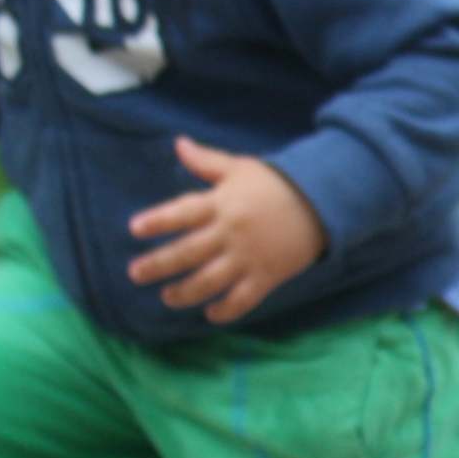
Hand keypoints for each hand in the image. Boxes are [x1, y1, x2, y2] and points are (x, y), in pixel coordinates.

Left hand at [127, 138, 327, 323]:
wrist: (323, 205)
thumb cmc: (276, 185)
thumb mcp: (241, 168)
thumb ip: (206, 161)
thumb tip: (179, 144)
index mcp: (222, 204)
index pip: (183, 212)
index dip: (159, 220)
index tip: (136, 228)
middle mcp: (231, 232)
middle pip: (188, 252)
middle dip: (159, 264)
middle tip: (135, 273)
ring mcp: (249, 257)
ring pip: (210, 280)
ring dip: (185, 292)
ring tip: (168, 297)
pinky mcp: (267, 276)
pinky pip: (243, 299)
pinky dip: (226, 310)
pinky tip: (210, 314)